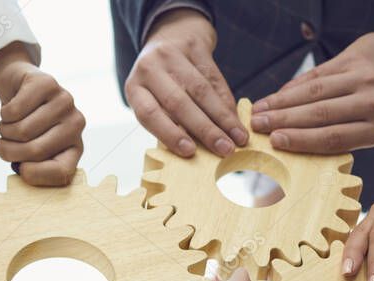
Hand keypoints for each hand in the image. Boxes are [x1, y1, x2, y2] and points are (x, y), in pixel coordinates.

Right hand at [0, 44, 84, 185]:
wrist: (17, 85)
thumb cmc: (23, 125)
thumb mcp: (29, 151)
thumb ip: (29, 165)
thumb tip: (21, 169)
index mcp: (75, 148)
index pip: (62, 173)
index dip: (34, 175)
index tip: (18, 168)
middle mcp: (76, 125)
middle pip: (36, 151)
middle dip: (9, 152)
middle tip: (1, 145)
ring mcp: (65, 102)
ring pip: (23, 131)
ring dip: (4, 132)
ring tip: (5, 127)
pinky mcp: (47, 83)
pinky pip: (15, 111)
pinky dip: (3, 115)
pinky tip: (8, 111)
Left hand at [126, 8, 247, 156]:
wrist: (172, 35)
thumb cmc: (161, 80)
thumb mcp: (153, 98)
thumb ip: (167, 121)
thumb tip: (195, 151)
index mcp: (135, 88)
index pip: (149, 114)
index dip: (170, 134)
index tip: (190, 152)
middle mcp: (149, 68)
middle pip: (178, 103)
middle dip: (205, 130)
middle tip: (225, 149)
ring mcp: (172, 54)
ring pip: (201, 91)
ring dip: (223, 118)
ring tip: (238, 138)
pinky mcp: (194, 45)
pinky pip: (215, 78)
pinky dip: (228, 102)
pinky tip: (236, 119)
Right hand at [252, 29, 373, 153]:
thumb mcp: (373, 125)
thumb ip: (341, 133)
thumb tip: (295, 142)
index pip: (333, 138)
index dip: (301, 140)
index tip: (275, 142)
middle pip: (321, 114)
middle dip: (284, 120)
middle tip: (257, 126)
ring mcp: (365, 78)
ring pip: (315, 92)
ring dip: (282, 102)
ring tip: (259, 110)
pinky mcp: (354, 58)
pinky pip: (318, 73)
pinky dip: (294, 85)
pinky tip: (277, 95)